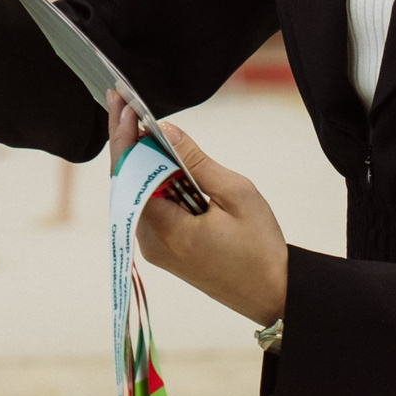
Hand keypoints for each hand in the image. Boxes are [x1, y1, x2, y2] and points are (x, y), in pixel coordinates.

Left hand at [111, 98, 287, 326]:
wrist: (273, 294)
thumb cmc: (261, 247)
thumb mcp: (235, 193)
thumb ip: (195, 161)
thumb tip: (163, 130)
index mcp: (166, 230)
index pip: (132, 174)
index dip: (124, 136)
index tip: (124, 104)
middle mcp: (150, 241)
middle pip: (126, 182)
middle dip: (123, 140)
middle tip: (121, 101)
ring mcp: (154, 247)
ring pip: (134, 192)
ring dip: (135, 157)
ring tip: (132, 119)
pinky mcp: (162, 249)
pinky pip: (146, 205)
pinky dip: (147, 177)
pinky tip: (152, 153)